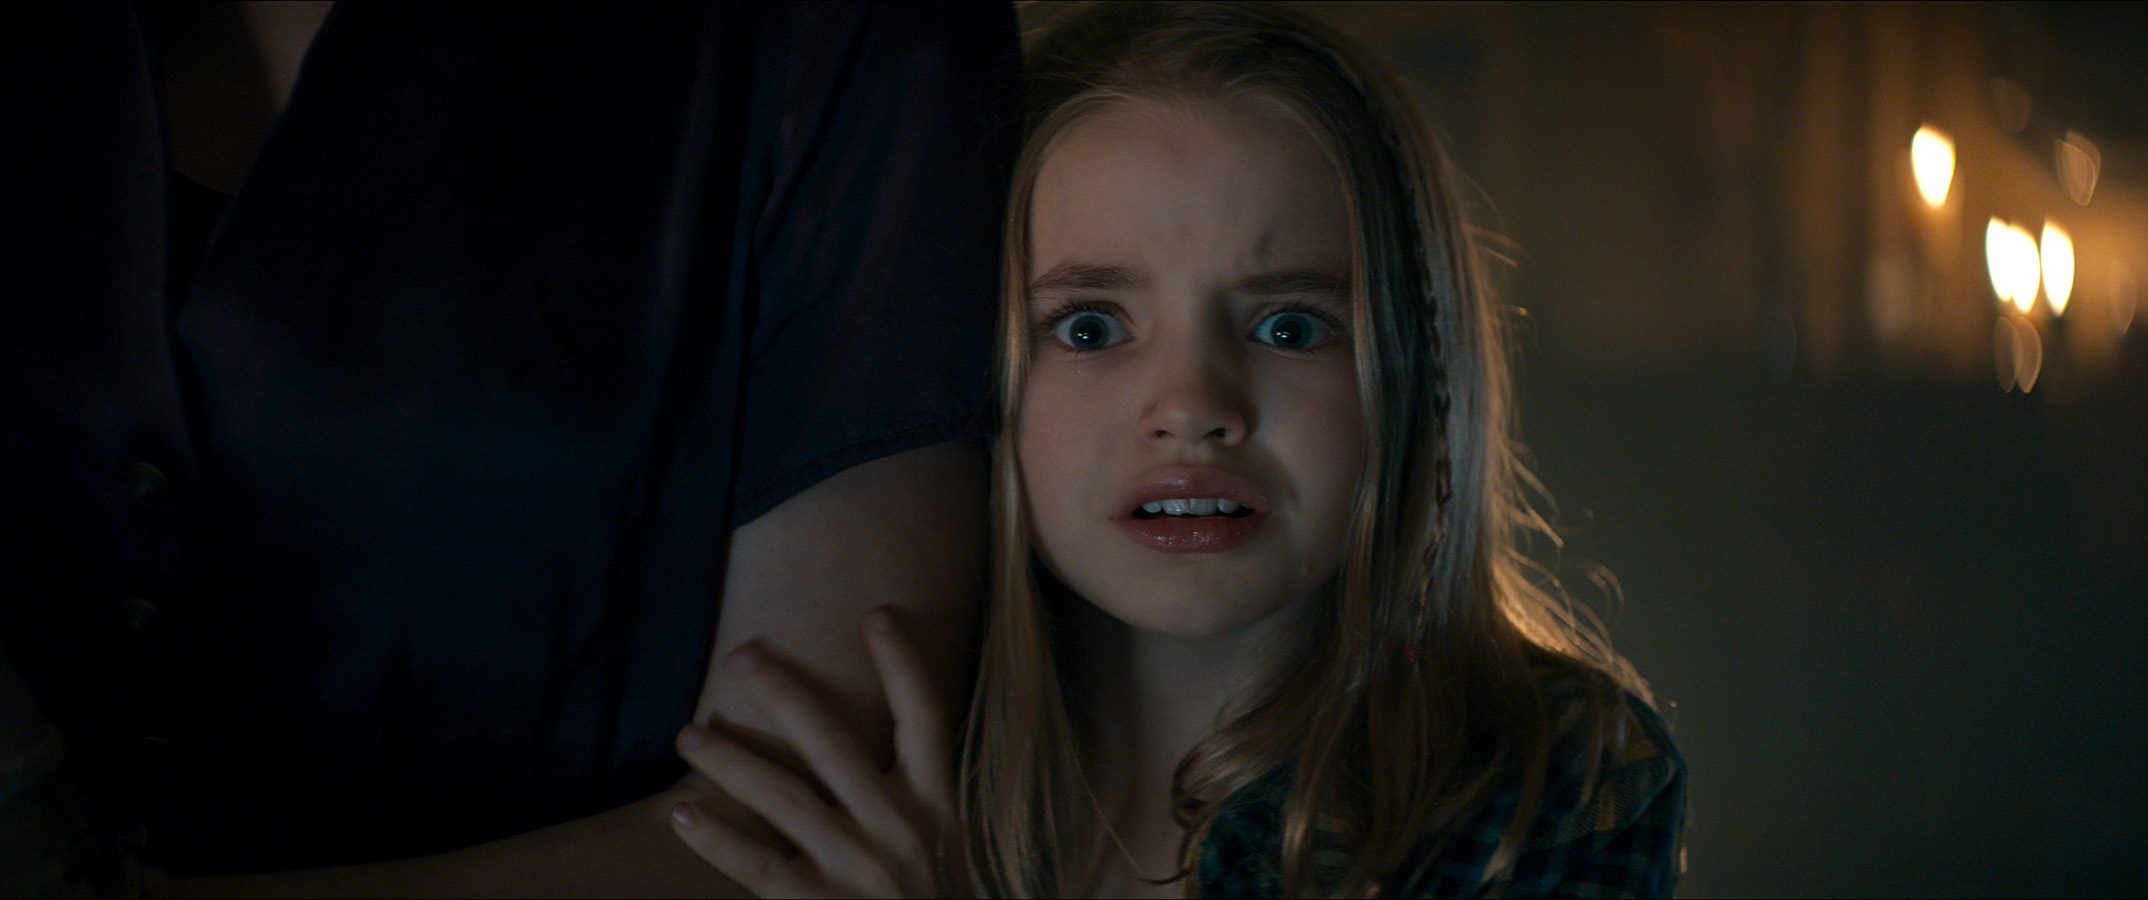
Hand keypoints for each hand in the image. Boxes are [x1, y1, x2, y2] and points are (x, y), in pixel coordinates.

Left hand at [670, 608, 955, 897]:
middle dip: (785, 692)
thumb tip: (863, 745)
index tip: (877, 613)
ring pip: (785, 796)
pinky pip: (759, 868)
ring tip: (686, 734)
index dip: (903, 664)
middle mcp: (902, 831)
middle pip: (836, 741)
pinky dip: (719, 840)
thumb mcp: (943, 850)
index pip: (926, 719)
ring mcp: (860, 872)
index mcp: (939, 809)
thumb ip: (912, 800)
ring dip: (730, 759)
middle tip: (741, 655)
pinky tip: (683, 816)